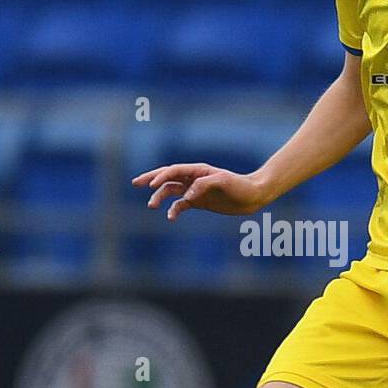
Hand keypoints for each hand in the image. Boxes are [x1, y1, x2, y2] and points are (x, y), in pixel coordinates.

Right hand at [131, 163, 266, 220]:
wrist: (252, 196)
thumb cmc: (240, 185)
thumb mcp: (223, 182)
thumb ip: (204, 185)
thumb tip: (187, 196)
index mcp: (198, 170)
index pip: (174, 170)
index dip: (161, 176)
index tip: (151, 184)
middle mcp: (193, 178)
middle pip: (167, 177)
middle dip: (151, 179)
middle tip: (135, 183)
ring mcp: (194, 190)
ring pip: (171, 191)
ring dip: (160, 197)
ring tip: (152, 206)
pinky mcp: (198, 202)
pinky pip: (181, 205)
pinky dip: (173, 210)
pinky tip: (170, 217)